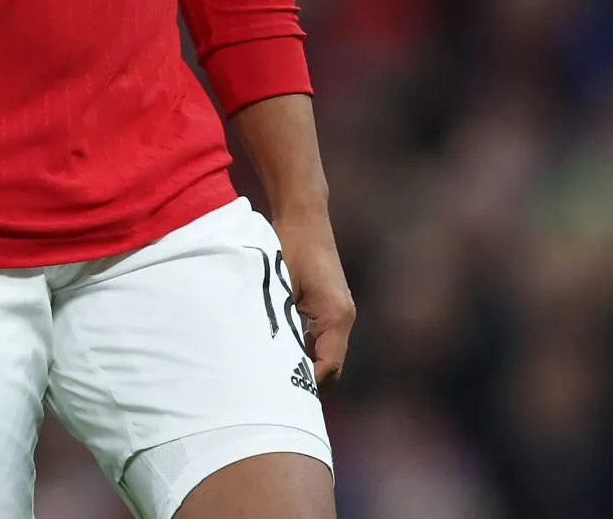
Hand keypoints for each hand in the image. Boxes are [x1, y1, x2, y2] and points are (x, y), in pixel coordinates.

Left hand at [277, 214, 354, 384]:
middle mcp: (343, 317)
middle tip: (273, 390)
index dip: (305, 382)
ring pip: (324, 352)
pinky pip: (320, 337)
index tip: (281, 395)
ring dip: (302, 361)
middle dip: (304, 377)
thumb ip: (281, 321)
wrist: (303, 217)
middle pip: (329, 364)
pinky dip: (303, 346)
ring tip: (273, 374)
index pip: (327, 365)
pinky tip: (277, 349)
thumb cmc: (289, 246)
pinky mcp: (329, 306)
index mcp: (336, 315)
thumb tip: (268, 356)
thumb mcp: (280, 286)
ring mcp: (338, 312)